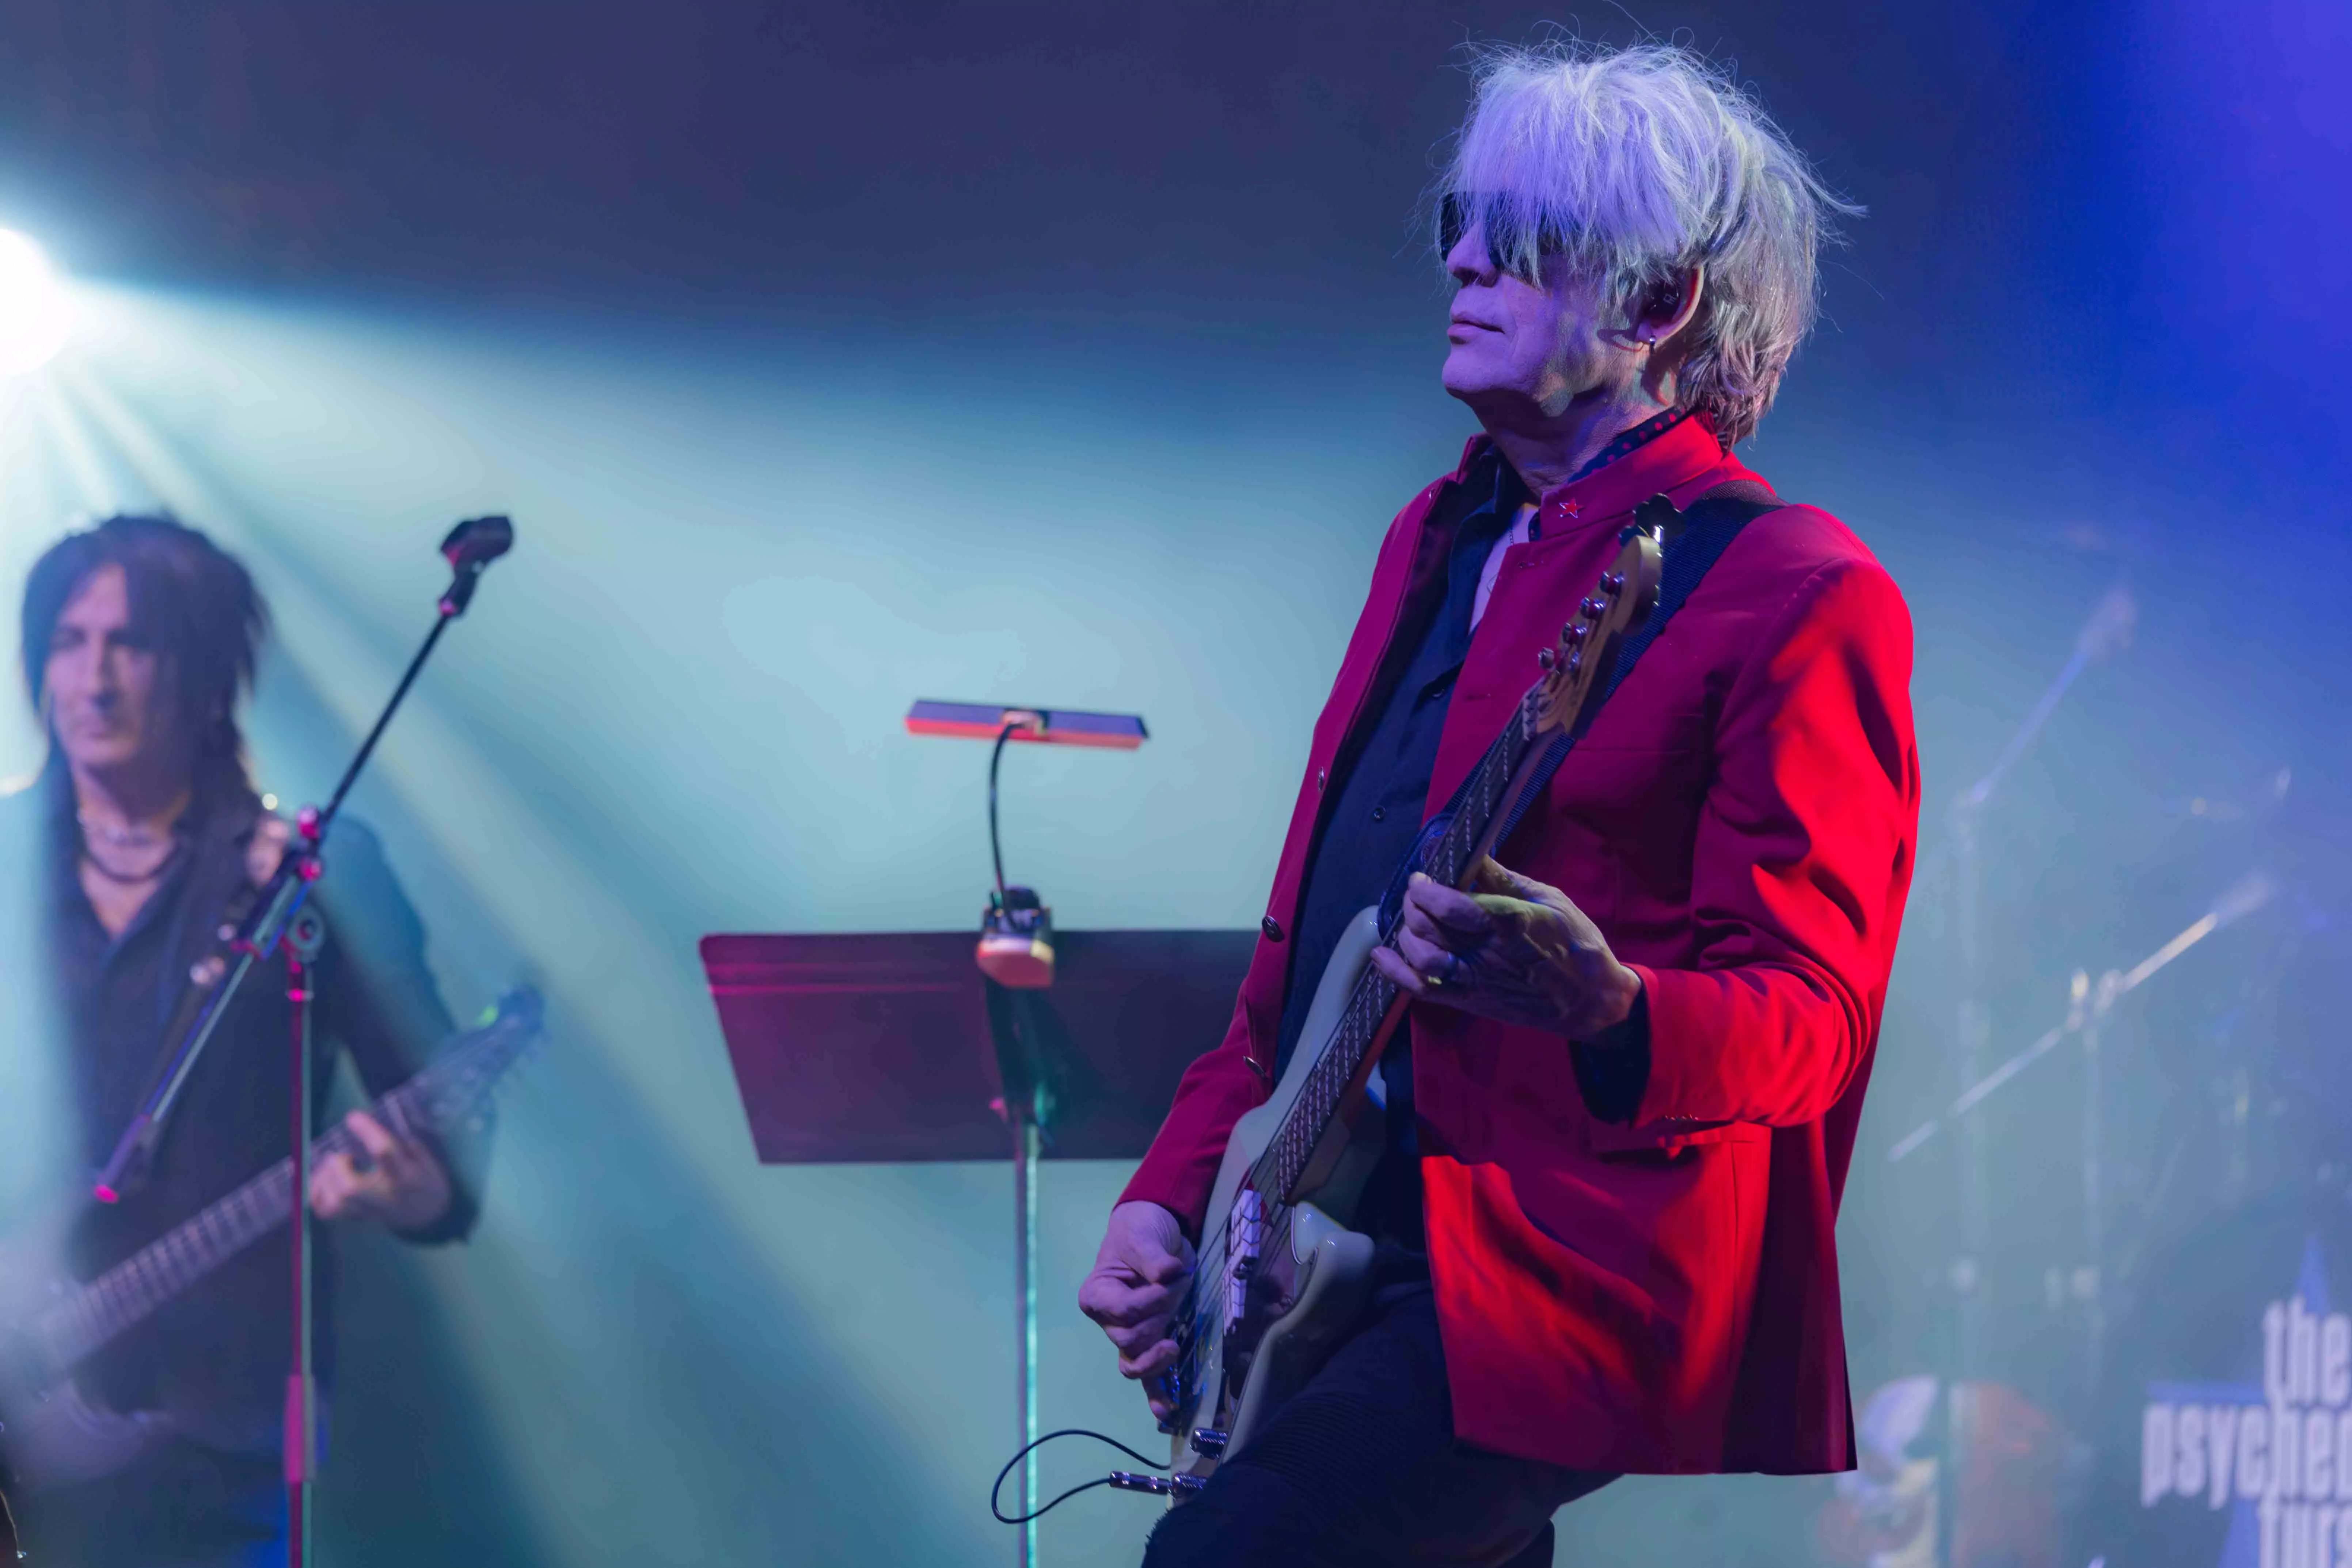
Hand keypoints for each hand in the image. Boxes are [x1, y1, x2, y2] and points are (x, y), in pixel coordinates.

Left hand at [309, 1110, 453, 1231]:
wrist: (428, 1215)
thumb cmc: (426, 1180)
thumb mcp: (425, 1157)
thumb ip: (403, 1143)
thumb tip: (373, 1128)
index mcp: (407, 1175)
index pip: (384, 1152)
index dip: (366, 1131)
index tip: (353, 1118)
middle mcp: (385, 1196)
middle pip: (350, 1188)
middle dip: (337, 1166)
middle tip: (344, 1156)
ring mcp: (369, 1210)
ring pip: (335, 1202)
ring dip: (325, 1179)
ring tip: (334, 1167)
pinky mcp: (356, 1218)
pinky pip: (325, 1211)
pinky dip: (317, 1194)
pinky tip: (325, 1181)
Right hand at [1077, 1201, 1195, 1421]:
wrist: (1154, 1232)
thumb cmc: (1140, 1232)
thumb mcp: (1144, 1237)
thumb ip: (1154, 1258)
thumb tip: (1170, 1273)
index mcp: (1097, 1295)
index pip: (1123, 1312)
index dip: (1150, 1300)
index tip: (1170, 1274)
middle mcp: (1107, 1321)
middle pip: (1130, 1339)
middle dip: (1158, 1318)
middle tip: (1175, 1291)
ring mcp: (1127, 1335)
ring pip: (1134, 1363)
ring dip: (1155, 1360)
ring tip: (1171, 1348)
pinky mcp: (1148, 1342)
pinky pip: (1148, 1376)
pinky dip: (1156, 1394)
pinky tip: (1166, 1411)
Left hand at [1369, 859, 1641, 1039]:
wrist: (1592, 1001)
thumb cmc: (1575, 944)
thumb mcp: (1548, 900)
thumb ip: (1504, 880)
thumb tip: (1472, 854)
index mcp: (1510, 923)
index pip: (1452, 905)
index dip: (1426, 889)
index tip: (1421, 877)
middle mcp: (1489, 953)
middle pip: (1431, 928)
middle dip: (1413, 906)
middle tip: (1416, 893)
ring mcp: (1478, 981)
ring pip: (1424, 958)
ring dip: (1407, 935)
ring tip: (1411, 919)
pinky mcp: (1473, 1002)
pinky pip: (1425, 990)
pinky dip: (1397, 974)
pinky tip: (1382, 956)